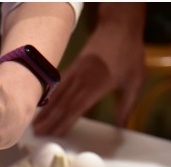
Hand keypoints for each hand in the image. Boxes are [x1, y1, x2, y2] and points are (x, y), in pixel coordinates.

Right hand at [33, 6, 145, 136]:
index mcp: (97, 85)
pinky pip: (58, 85)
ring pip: (57, 95)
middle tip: (37, 133)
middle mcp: (82, 80)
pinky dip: (49, 97)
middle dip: (50, 120)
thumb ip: (127, 105)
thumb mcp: (136, 82)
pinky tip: (42, 105)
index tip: (55, 134)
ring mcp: (75, 73)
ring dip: (46, 110)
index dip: (65, 122)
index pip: (77, 107)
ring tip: (35, 123)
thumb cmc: (130, 56)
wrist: (119, 28)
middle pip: (63, 103)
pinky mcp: (72, 67)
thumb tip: (121, 127)